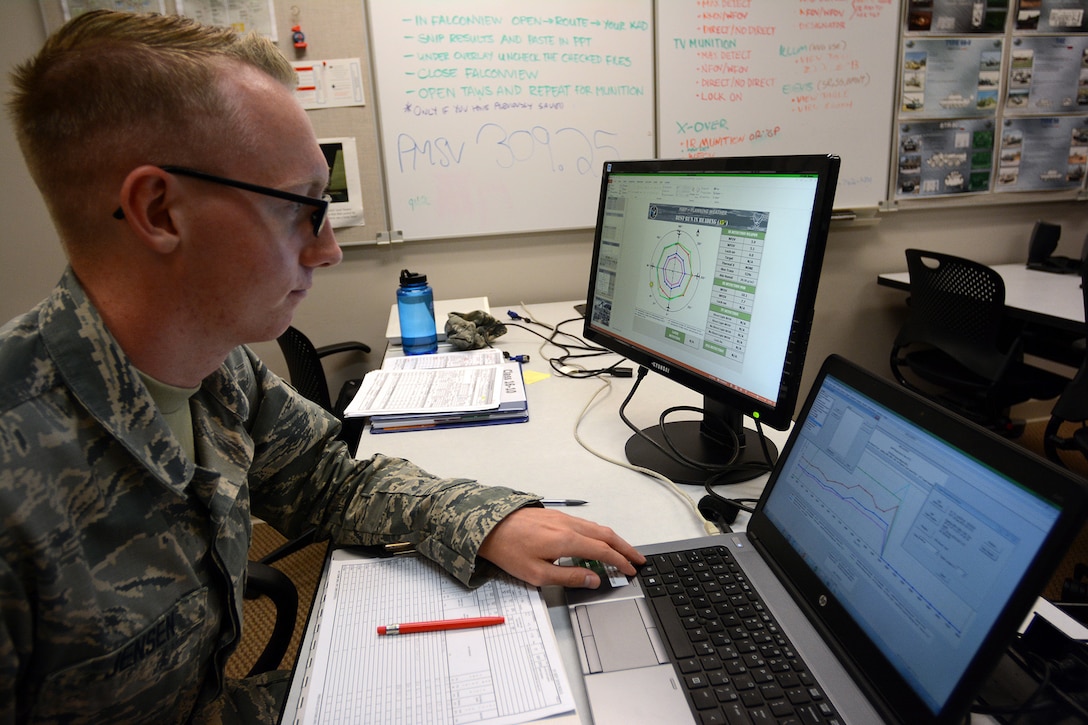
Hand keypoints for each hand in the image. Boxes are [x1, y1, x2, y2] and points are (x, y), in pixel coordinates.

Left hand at [478, 507, 644, 587]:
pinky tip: (598, 541)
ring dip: (614, 539)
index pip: (603, 551)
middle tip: (639, 559)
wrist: (486, 525)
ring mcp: (562, 517)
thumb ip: (569, 576)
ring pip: (597, 527)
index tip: (632, 570)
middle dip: (625, 548)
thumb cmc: (508, 551)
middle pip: (606, 535)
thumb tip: (593, 579)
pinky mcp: (554, 515)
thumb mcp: (537, 574)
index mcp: (566, 540)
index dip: (620, 561)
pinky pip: (585, 523)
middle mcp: (568, 525)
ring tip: (623, 551)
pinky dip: (599, 533)